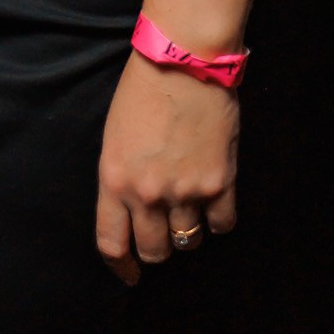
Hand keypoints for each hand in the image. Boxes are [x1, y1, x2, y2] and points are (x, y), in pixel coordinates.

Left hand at [94, 50, 236, 285]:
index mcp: (114, 180)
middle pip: (154, 252)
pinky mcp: (220, 182)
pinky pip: (222, 224)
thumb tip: (132, 211)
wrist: (183, 59)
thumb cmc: (143, 90)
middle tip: (162, 233)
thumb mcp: (115, 137)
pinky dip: (218, 219)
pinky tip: (213, 201)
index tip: (129, 275)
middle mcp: (148, 193)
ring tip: (188, 208)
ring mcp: (186, 191)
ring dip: (188, 231)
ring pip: (188, 241)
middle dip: (157, 248)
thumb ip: (122, 178)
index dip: (121, 267)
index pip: (112, 245)